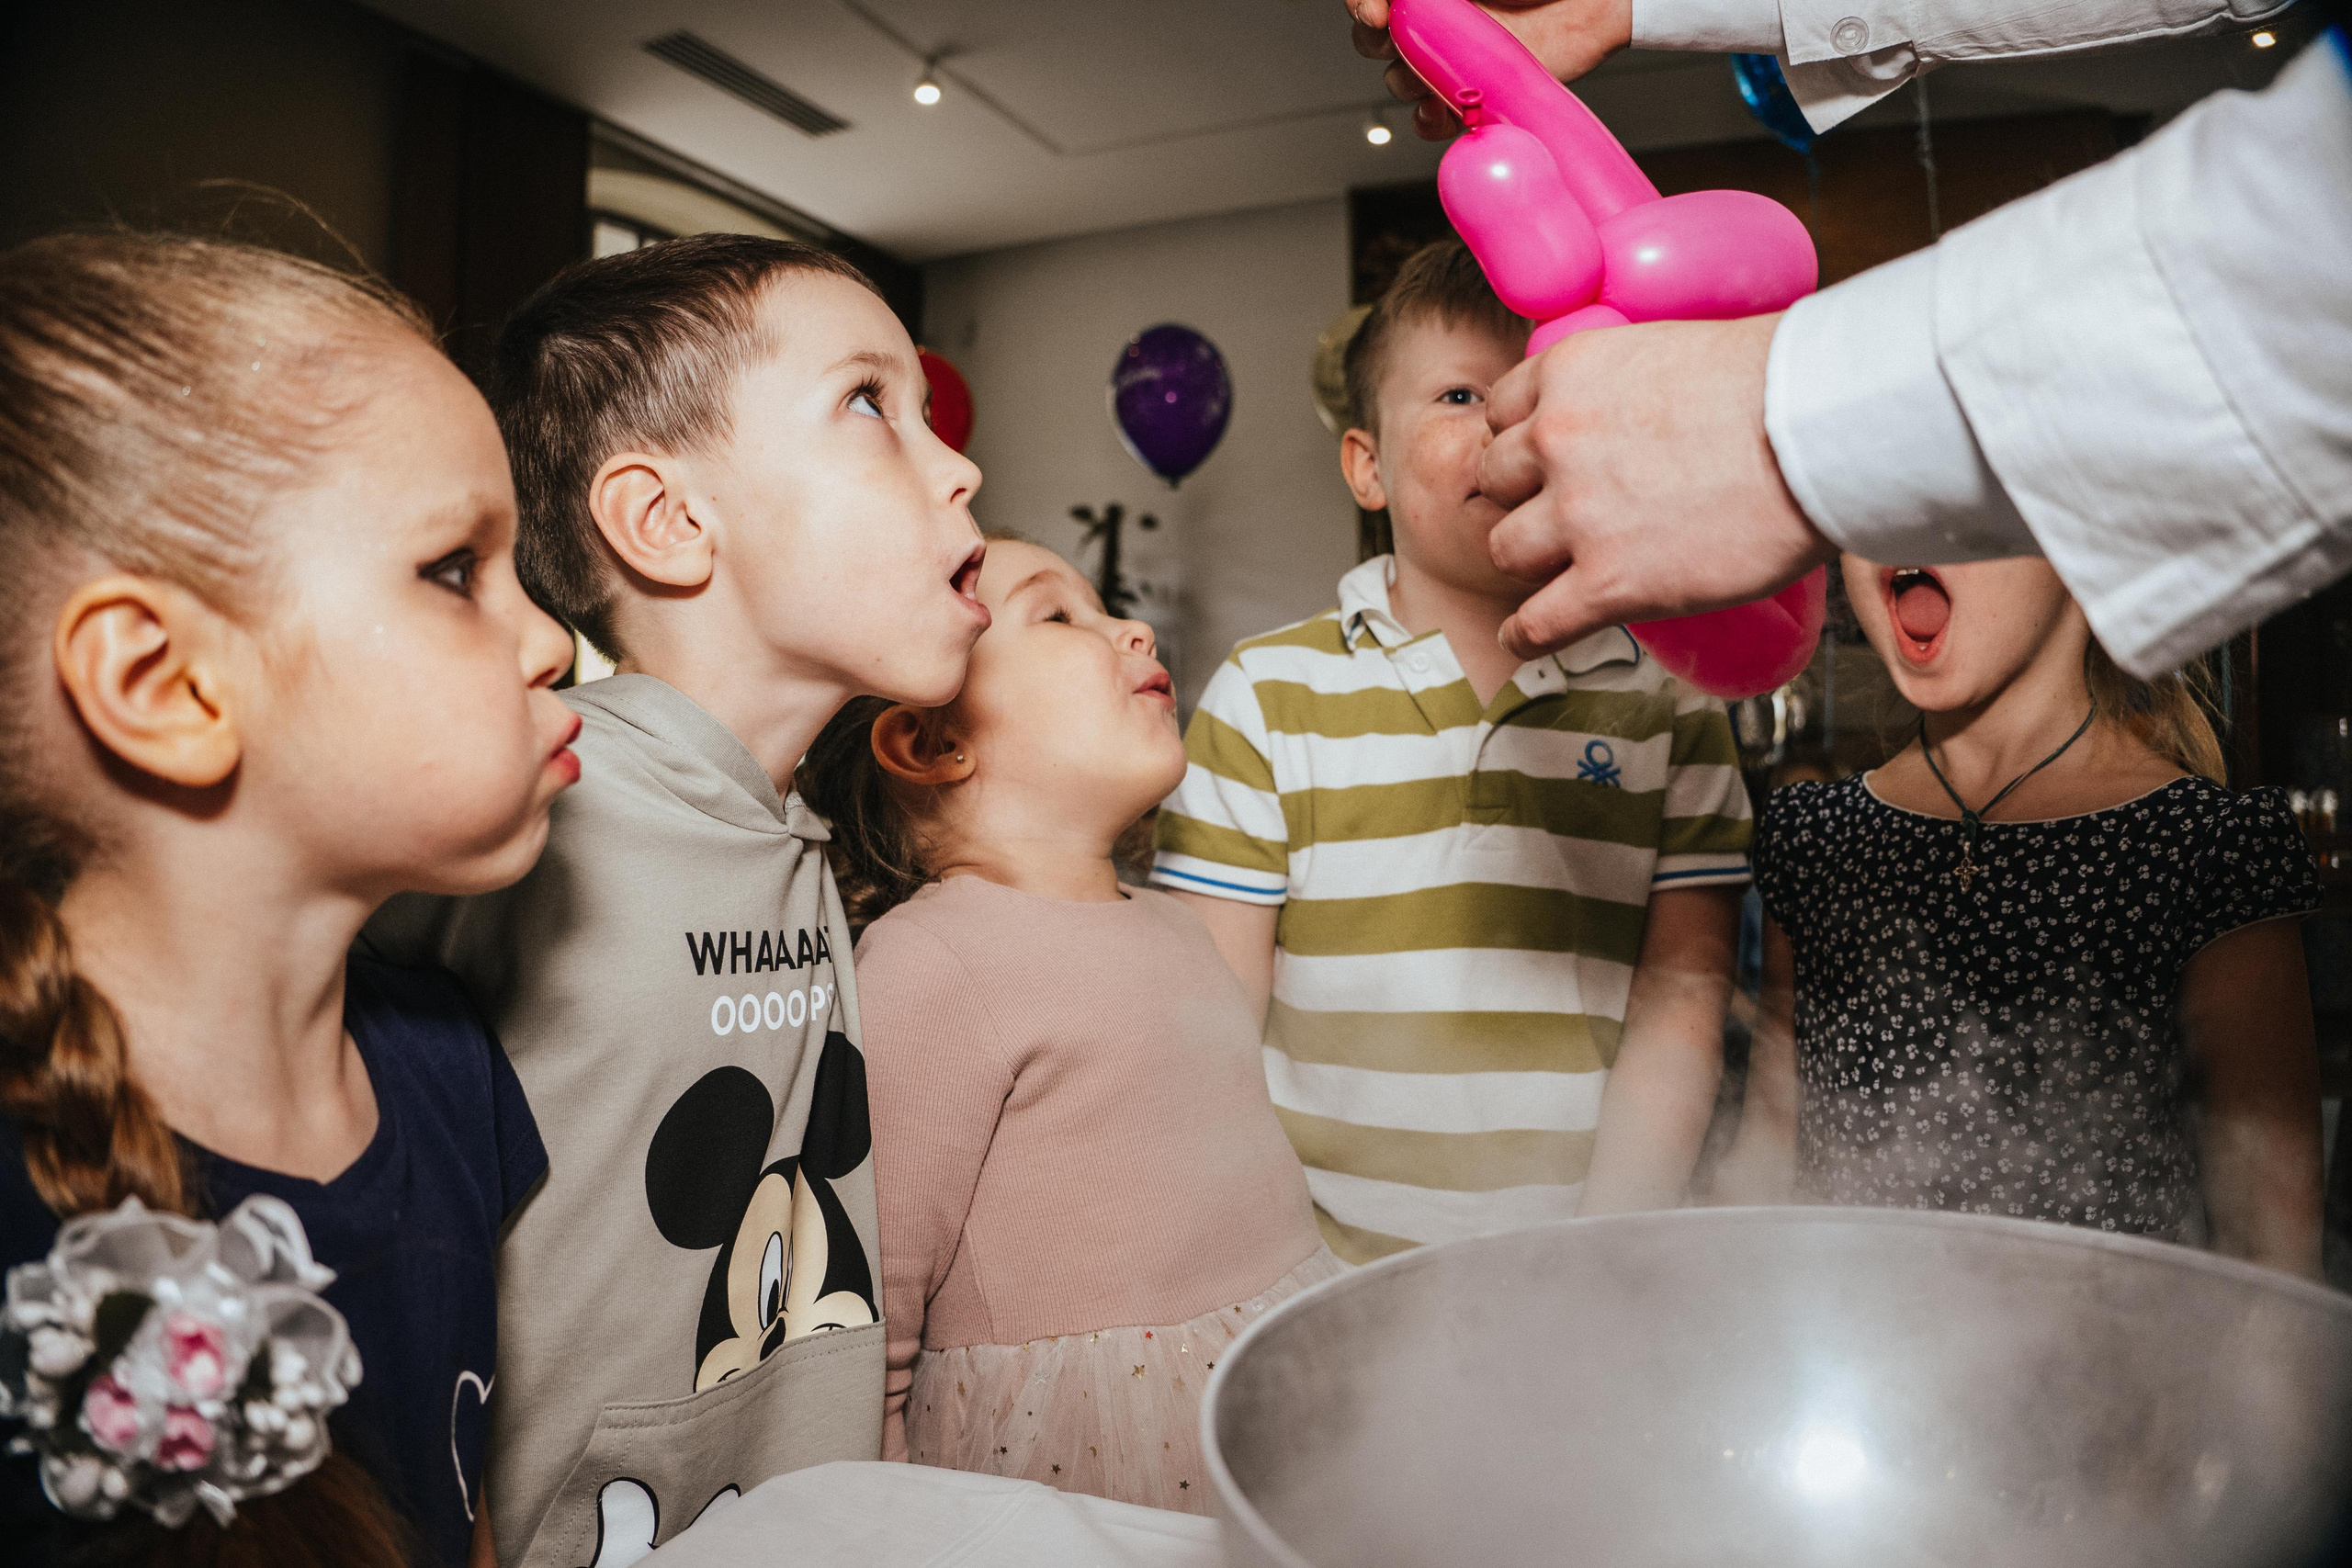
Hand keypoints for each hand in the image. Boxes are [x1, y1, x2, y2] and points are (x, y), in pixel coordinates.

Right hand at [1347, 0, 1633, 139]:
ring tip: (1436, 73)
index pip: (1369, 0)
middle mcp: (1428, 24)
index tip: (1377, 11)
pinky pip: (1429, 121)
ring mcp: (1446, 62)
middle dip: (1379, 43)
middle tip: (1405, 39)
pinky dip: (1429, 121)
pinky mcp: (1468, 97)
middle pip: (1372, 42)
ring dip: (1409, 81)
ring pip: (1398, 82)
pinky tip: (1445, 111)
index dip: (1361, 6)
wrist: (1591, 3)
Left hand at [1478, 314, 1833, 659]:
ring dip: (1530, 560)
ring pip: (1506, 549)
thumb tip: (1642, 412)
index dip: (1523, 440)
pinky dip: (1525, 634)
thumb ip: (1630, 385)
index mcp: (1569, 372)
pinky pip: (1536, 622)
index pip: (1504, 412)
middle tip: (1568, 511)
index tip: (1542, 461)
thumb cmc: (1779, 382)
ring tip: (1561, 568)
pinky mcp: (1608, 582)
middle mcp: (1556, 439)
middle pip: (1496, 480)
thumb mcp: (1674, 349)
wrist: (1818, 428)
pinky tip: (1526, 637)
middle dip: (1525, 496)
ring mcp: (1577, 515)